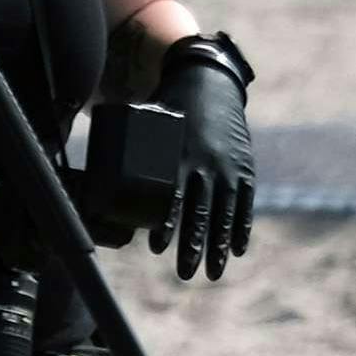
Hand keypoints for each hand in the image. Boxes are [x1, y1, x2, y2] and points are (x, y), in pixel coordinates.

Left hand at [150, 34, 256, 281]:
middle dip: (194, 246)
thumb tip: (110, 189)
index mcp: (179, 153)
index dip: (165, 223)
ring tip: (212, 273)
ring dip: (218, 246)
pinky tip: (236, 250)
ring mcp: (229, 167)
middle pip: (201, 213)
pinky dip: (241, 228)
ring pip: (225, 214)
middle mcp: (206, 163)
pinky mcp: (245, 168)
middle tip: (186, 274)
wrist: (209, 81)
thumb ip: (139, 157)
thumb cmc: (171, 110)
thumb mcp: (152, 127)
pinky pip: (245, 204)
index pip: (171, 196)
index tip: (157, 248)